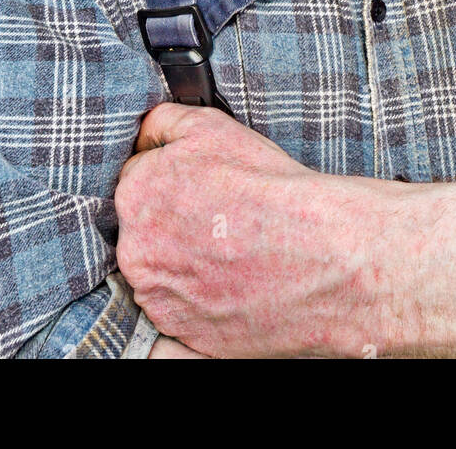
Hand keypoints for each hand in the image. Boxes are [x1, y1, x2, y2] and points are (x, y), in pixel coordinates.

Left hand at [115, 104, 387, 358]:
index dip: (171, 179)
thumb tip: (144, 134)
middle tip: (220, 218)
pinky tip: (233, 280)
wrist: (320, 255)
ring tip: (232, 251)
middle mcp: (135, 250)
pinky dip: (200, 297)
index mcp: (135, 194)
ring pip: (161, 271)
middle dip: (172, 222)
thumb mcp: (210, 126)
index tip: (201, 187)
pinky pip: (180, 309)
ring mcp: (157, 297)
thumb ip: (162, 122)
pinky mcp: (182, 333)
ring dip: (184, 262)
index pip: (137, 180)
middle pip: (144, 229)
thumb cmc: (268, 187)